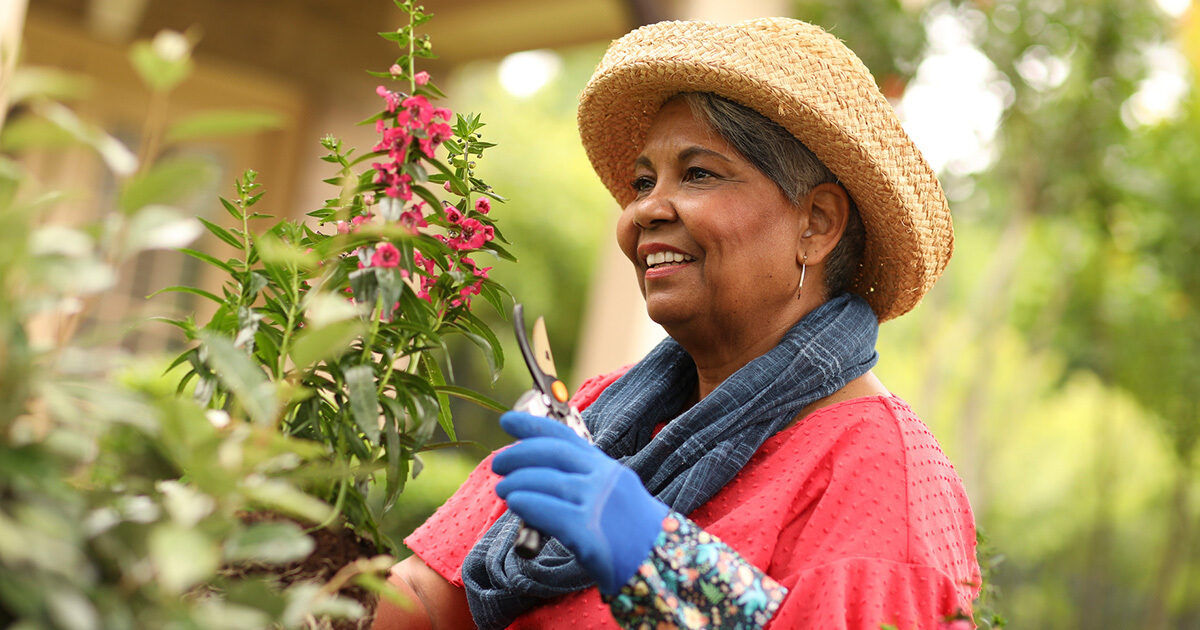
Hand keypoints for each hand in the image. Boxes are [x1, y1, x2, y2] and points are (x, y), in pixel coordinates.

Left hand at [493, 411, 668, 594]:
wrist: (659, 563)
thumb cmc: (630, 534)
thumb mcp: (612, 495)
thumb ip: (582, 481)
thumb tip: (536, 475)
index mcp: (606, 468)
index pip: (565, 436)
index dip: (533, 425)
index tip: (507, 421)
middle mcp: (603, 479)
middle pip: (553, 454)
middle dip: (519, 454)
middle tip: (498, 463)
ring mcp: (597, 504)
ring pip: (547, 481)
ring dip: (518, 481)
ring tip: (502, 488)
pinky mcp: (588, 531)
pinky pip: (550, 511)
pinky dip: (528, 503)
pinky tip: (514, 503)